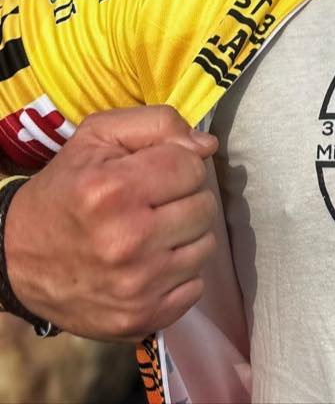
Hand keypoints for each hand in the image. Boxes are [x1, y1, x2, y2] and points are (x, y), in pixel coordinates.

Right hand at [4, 105, 217, 340]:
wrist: (16, 258)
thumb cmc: (66, 187)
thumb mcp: (99, 137)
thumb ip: (158, 124)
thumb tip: (207, 145)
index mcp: (112, 190)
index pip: (192, 167)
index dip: (180, 163)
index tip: (156, 172)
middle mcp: (127, 241)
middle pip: (204, 206)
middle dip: (185, 198)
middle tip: (153, 203)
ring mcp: (136, 287)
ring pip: (206, 245)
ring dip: (186, 235)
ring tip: (152, 232)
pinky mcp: (141, 318)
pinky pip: (195, 286)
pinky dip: (180, 273)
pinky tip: (151, 264)